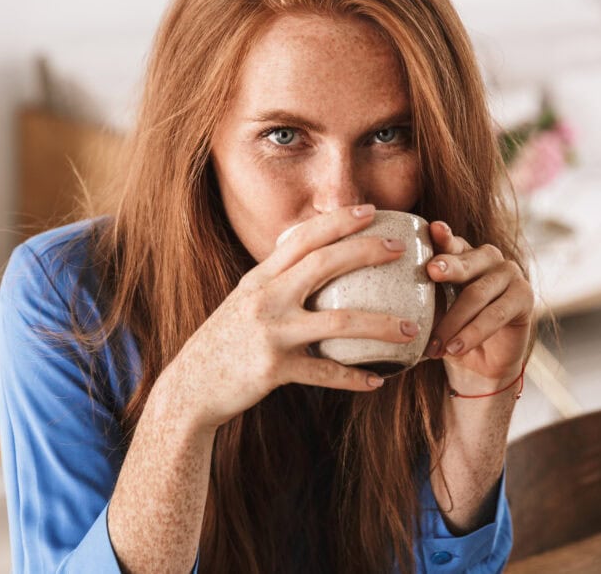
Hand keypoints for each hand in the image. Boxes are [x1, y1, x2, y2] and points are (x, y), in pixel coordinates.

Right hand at [165, 204, 416, 430]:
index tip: (371, 210)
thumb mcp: (243, 303)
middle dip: (365, 251)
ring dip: (380, 324)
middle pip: (324, 264)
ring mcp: (271, 334)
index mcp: (259, 279)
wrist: (189, 390)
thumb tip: (307, 258)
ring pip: (338, 322)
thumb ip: (274, 281)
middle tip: (399, 248)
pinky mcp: (275, 370)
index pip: (304, 238)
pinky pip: (326, 373)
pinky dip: (355, 378)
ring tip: (411, 328)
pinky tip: (378, 381)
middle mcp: (264, 299)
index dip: (339, 220)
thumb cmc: (224, 345)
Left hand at [423, 221, 533, 392]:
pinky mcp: (524, 297)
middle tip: (430, 271)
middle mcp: (487, 258)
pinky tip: (456, 348)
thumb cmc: (448, 330)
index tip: (433, 228)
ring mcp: (509, 274)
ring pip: (477, 293)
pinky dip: (473, 333)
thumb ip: (419, 297)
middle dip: (448, 266)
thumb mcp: (431, 312)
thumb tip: (391, 298)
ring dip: (453, 321)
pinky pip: (495, 314)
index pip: (451, 243)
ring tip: (435, 345)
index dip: (443, 236)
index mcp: (462, 254)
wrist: (477, 364)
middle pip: (466, 261)